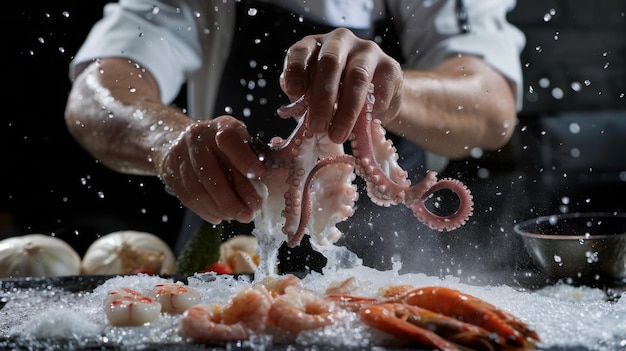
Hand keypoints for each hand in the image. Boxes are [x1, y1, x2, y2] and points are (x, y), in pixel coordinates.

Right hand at [156, 116, 264, 223]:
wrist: (180, 138)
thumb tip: (263, 182)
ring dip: (221, 208)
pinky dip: (207, 211)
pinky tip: (221, 216)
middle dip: (233, 198)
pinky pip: (188, 198)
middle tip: (250, 212)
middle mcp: (197, 138)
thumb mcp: (238, 140)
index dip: (244, 158)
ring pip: (199, 190)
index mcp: (219, 127)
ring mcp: (180, 156)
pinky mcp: (171, 173)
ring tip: (238, 216)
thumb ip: (250, 157)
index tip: (259, 175)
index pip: (229, 139)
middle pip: (212, 173)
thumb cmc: (219, 143)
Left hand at [280, 28, 403, 143]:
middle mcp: (340, 41)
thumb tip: (300, 111)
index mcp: (315, 46)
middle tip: (317, 127)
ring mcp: (367, 51)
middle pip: (330, 62)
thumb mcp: (315, 96)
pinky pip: (380, 89)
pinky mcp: (390, 66)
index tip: (293, 92)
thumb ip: (305, 99)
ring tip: (337, 134)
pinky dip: (370, 111)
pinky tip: (364, 124)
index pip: (302, 51)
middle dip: (322, 98)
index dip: (296, 70)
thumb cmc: (337, 95)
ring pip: (357, 76)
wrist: (376, 96)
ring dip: (346, 110)